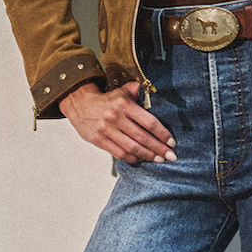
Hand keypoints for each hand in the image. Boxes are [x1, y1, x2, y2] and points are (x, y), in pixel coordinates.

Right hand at [59, 81, 176, 164]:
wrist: (79, 104)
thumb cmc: (105, 100)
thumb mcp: (121, 91)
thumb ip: (136, 91)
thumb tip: (149, 91)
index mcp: (124, 105)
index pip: (148, 122)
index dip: (162, 133)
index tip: (172, 142)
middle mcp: (116, 118)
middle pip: (142, 137)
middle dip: (159, 148)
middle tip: (171, 156)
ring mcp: (107, 130)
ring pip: (132, 147)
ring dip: (148, 156)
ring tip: (160, 160)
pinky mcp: (99, 140)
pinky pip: (119, 153)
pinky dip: (133, 158)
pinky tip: (142, 159)